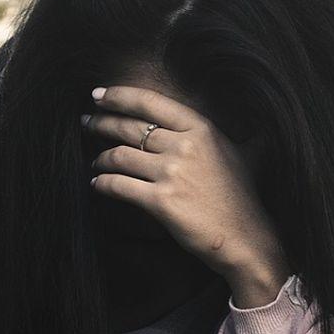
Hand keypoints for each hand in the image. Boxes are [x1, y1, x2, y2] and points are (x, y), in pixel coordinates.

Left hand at [82, 85, 288, 297]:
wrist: (245, 238)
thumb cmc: (241, 199)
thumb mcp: (240, 154)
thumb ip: (220, 136)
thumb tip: (226, 122)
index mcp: (202, 129)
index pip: (151, 103)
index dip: (119, 95)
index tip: (99, 94)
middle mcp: (185, 146)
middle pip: (130, 127)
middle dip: (102, 122)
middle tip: (87, 121)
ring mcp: (171, 173)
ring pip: (120, 156)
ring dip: (100, 157)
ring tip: (94, 159)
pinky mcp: (160, 201)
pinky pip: (119, 186)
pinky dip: (102, 183)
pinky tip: (97, 183)